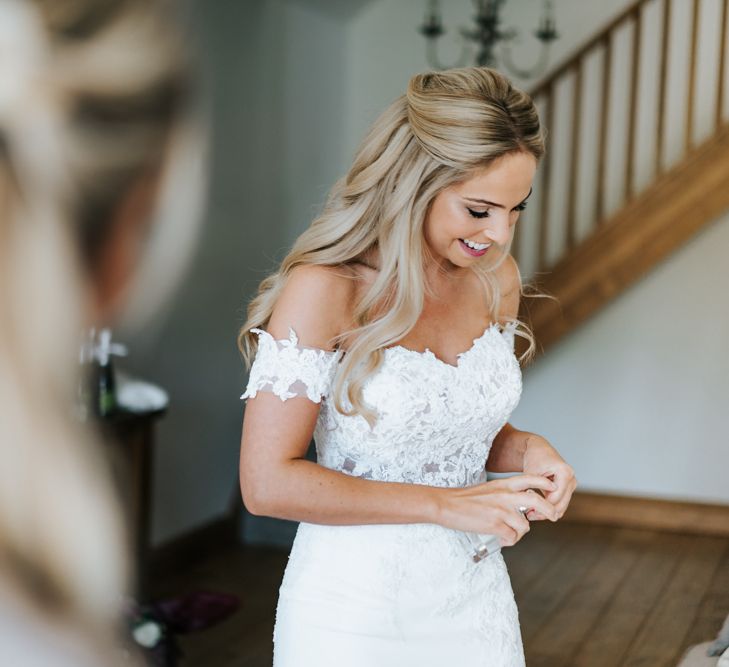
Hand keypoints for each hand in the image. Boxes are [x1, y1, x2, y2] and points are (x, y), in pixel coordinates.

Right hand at [437, 474, 558, 547]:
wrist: (447, 504)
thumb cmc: (465, 499)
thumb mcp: (489, 490)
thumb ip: (505, 496)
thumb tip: (520, 511)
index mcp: (503, 484)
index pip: (530, 479)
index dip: (544, 483)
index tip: (554, 487)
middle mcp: (505, 495)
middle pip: (538, 502)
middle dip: (550, 511)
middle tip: (552, 517)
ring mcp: (501, 510)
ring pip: (525, 526)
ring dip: (518, 533)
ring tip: (508, 534)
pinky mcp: (495, 524)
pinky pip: (512, 537)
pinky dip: (508, 542)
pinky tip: (499, 539)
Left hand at [521, 434, 576, 521]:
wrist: (539, 450)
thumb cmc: (534, 459)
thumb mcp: (531, 474)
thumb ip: (534, 490)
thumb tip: (535, 510)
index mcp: (565, 473)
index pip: (555, 498)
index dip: (540, 505)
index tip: (526, 505)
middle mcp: (572, 479)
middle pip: (560, 506)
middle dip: (544, 513)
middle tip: (528, 514)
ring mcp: (572, 485)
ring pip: (561, 508)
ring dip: (546, 512)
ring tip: (529, 512)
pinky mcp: (568, 490)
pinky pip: (560, 505)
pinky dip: (548, 508)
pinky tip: (535, 508)